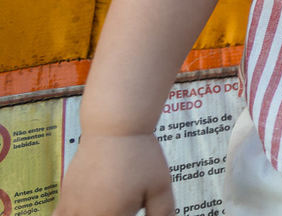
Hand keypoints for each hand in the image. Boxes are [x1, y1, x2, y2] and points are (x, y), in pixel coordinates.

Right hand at [54, 133, 172, 215]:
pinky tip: (85, 210)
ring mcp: (73, 207)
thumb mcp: (161, 187)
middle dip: (113, 215)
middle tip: (123, 206)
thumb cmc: (140, 156)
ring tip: (107, 206)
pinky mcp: (65, 195)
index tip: (132, 211)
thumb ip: (162, 213)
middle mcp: (89, 215)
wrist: (115, 128)